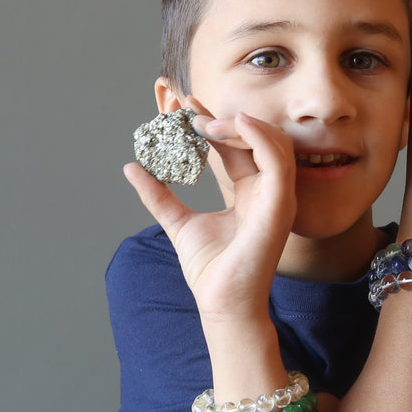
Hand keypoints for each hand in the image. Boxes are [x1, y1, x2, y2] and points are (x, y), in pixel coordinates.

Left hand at [123, 110, 296, 320]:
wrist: (221, 303)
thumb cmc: (211, 270)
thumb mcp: (178, 222)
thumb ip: (159, 195)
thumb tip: (132, 167)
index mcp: (252, 193)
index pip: (238, 147)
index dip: (215, 124)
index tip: (187, 108)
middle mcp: (269, 192)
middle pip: (258, 139)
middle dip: (227, 118)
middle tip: (192, 108)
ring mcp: (278, 198)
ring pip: (273, 143)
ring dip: (241, 125)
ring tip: (207, 121)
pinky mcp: (280, 206)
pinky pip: (277, 161)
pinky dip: (259, 137)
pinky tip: (234, 124)